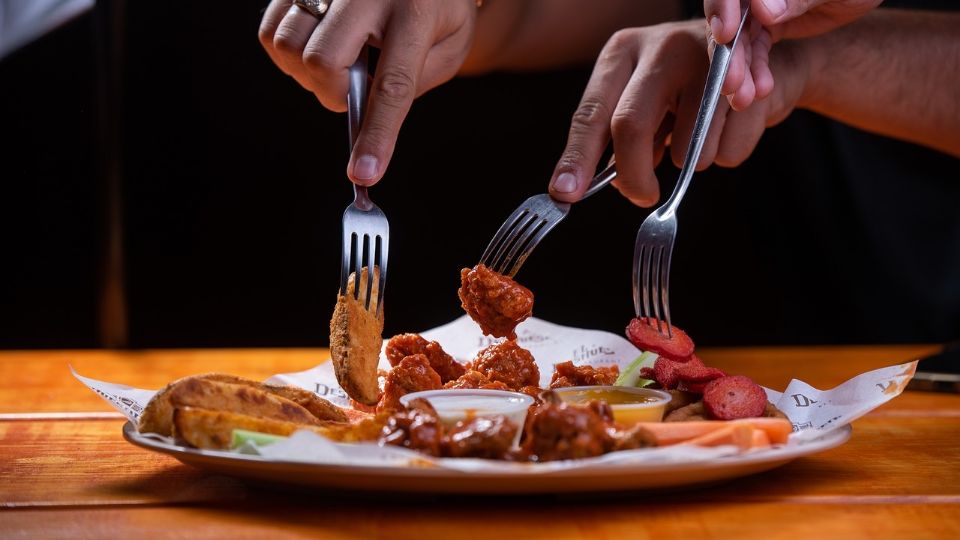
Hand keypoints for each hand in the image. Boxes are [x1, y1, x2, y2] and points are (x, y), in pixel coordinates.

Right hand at [258, 0, 478, 185]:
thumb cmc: (438, 10)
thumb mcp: (448, 49)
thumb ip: (408, 85)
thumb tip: (364, 125)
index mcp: (415, 12)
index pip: (392, 85)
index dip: (376, 134)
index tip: (363, 173)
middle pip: (322, 61)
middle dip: (333, 94)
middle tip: (354, 91)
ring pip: (287, 43)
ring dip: (308, 75)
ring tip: (338, 66)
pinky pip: (271, 28)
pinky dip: (287, 52)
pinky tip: (316, 48)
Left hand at [548, 20, 810, 206]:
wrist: (758, 58)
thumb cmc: (688, 89)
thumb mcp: (646, 100)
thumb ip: (621, 138)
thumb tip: (607, 183)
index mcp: (624, 52)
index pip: (591, 113)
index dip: (577, 158)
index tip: (564, 194)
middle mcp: (660, 46)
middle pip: (630, 126)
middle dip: (634, 175)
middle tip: (643, 197)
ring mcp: (707, 58)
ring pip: (688, 148)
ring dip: (692, 164)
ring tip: (701, 137)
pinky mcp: (751, 79)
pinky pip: (729, 150)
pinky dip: (728, 154)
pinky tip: (730, 127)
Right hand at [706, 0, 880, 109]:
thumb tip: (762, 12)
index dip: (722, 9)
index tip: (726, 35)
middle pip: (730, 18)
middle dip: (729, 53)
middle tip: (732, 83)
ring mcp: (759, 6)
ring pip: (739, 39)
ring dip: (740, 71)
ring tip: (745, 98)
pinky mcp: (768, 25)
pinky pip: (755, 50)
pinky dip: (756, 72)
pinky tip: (761, 90)